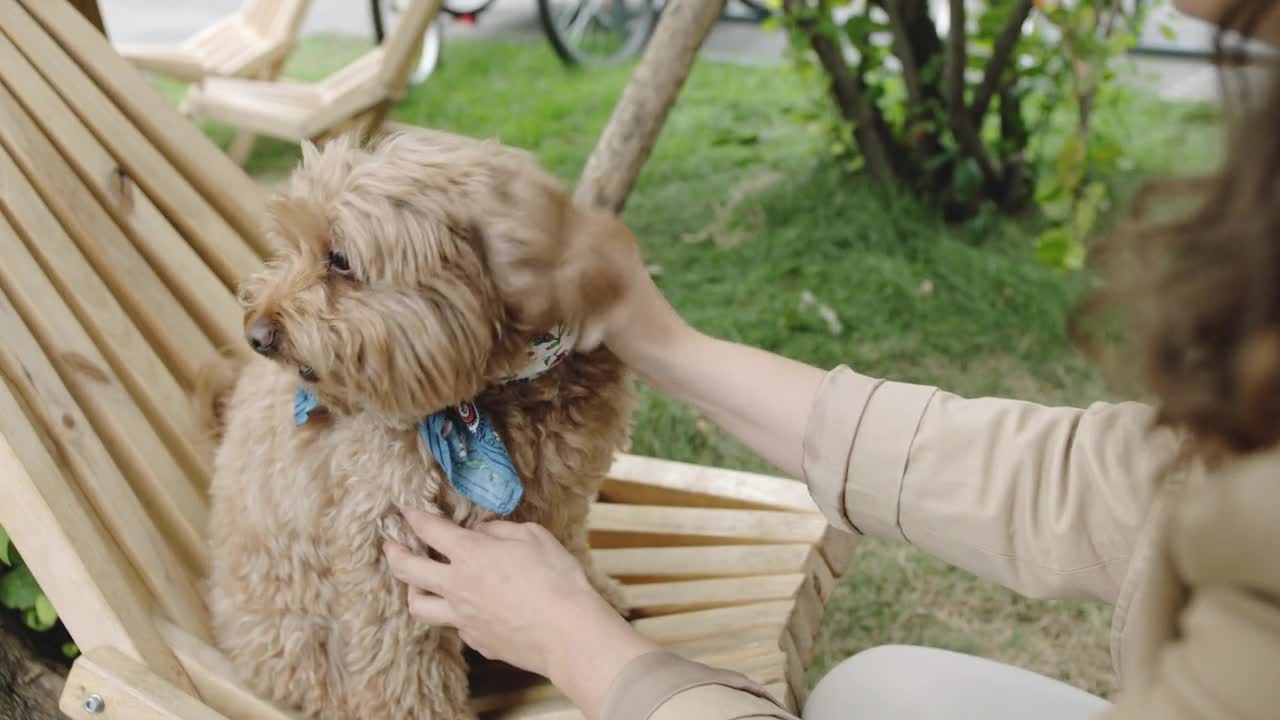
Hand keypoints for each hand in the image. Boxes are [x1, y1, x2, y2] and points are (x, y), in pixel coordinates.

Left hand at [384, 507, 658, 716]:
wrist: (567, 633)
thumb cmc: (556, 579)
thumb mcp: (533, 537)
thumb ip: (501, 531)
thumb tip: (482, 532)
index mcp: (470, 554)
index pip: (430, 530)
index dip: (413, 516)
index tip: (403, 509)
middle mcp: (457, 586)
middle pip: (408, 569)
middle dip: (393, 553)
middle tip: (388, 545)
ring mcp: (462, 618)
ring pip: (419, 606)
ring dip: (412, 590)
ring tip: (416, 584)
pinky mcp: (475, 641)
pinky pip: (455, 625)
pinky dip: (455, 614)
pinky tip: (468, 609)